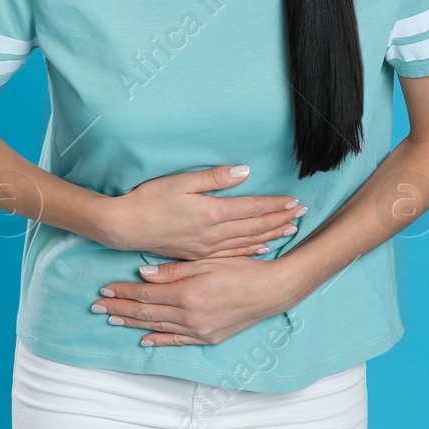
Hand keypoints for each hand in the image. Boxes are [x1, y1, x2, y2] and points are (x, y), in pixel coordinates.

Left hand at [93, 256, 296, 345]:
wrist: (270, 291)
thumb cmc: (241, 269)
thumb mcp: (207, 262)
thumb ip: (173, 271)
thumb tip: (143, 275)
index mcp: (187, 294)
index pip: (146, 295)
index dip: (123, 293)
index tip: (105, 290)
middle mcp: (189, 316)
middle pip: (146, 313)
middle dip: (120, 309)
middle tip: (98, 307)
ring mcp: (198, 330)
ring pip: (157, 328)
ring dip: (132, 324)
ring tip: (113, 320)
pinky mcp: (208, 338)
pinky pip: (177, 341)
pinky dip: (158, 340)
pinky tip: (143, 339)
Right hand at [100, 164, 307, 260]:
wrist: (126, 227)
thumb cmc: (150, 199)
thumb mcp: (181, 181)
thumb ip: (215, 178)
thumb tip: (245, 172)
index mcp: (212, 213)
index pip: (252, 208)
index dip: (275, 204)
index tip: (295, 200)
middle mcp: (213, 234)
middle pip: (255, 226)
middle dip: (280, 219)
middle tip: (302, 213)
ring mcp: (206, 248)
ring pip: (247, 241)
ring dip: (271, 234)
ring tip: (290, 229)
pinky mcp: (198, 255)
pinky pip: (232, 254)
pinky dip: (251, 250)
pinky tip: (262, 248)